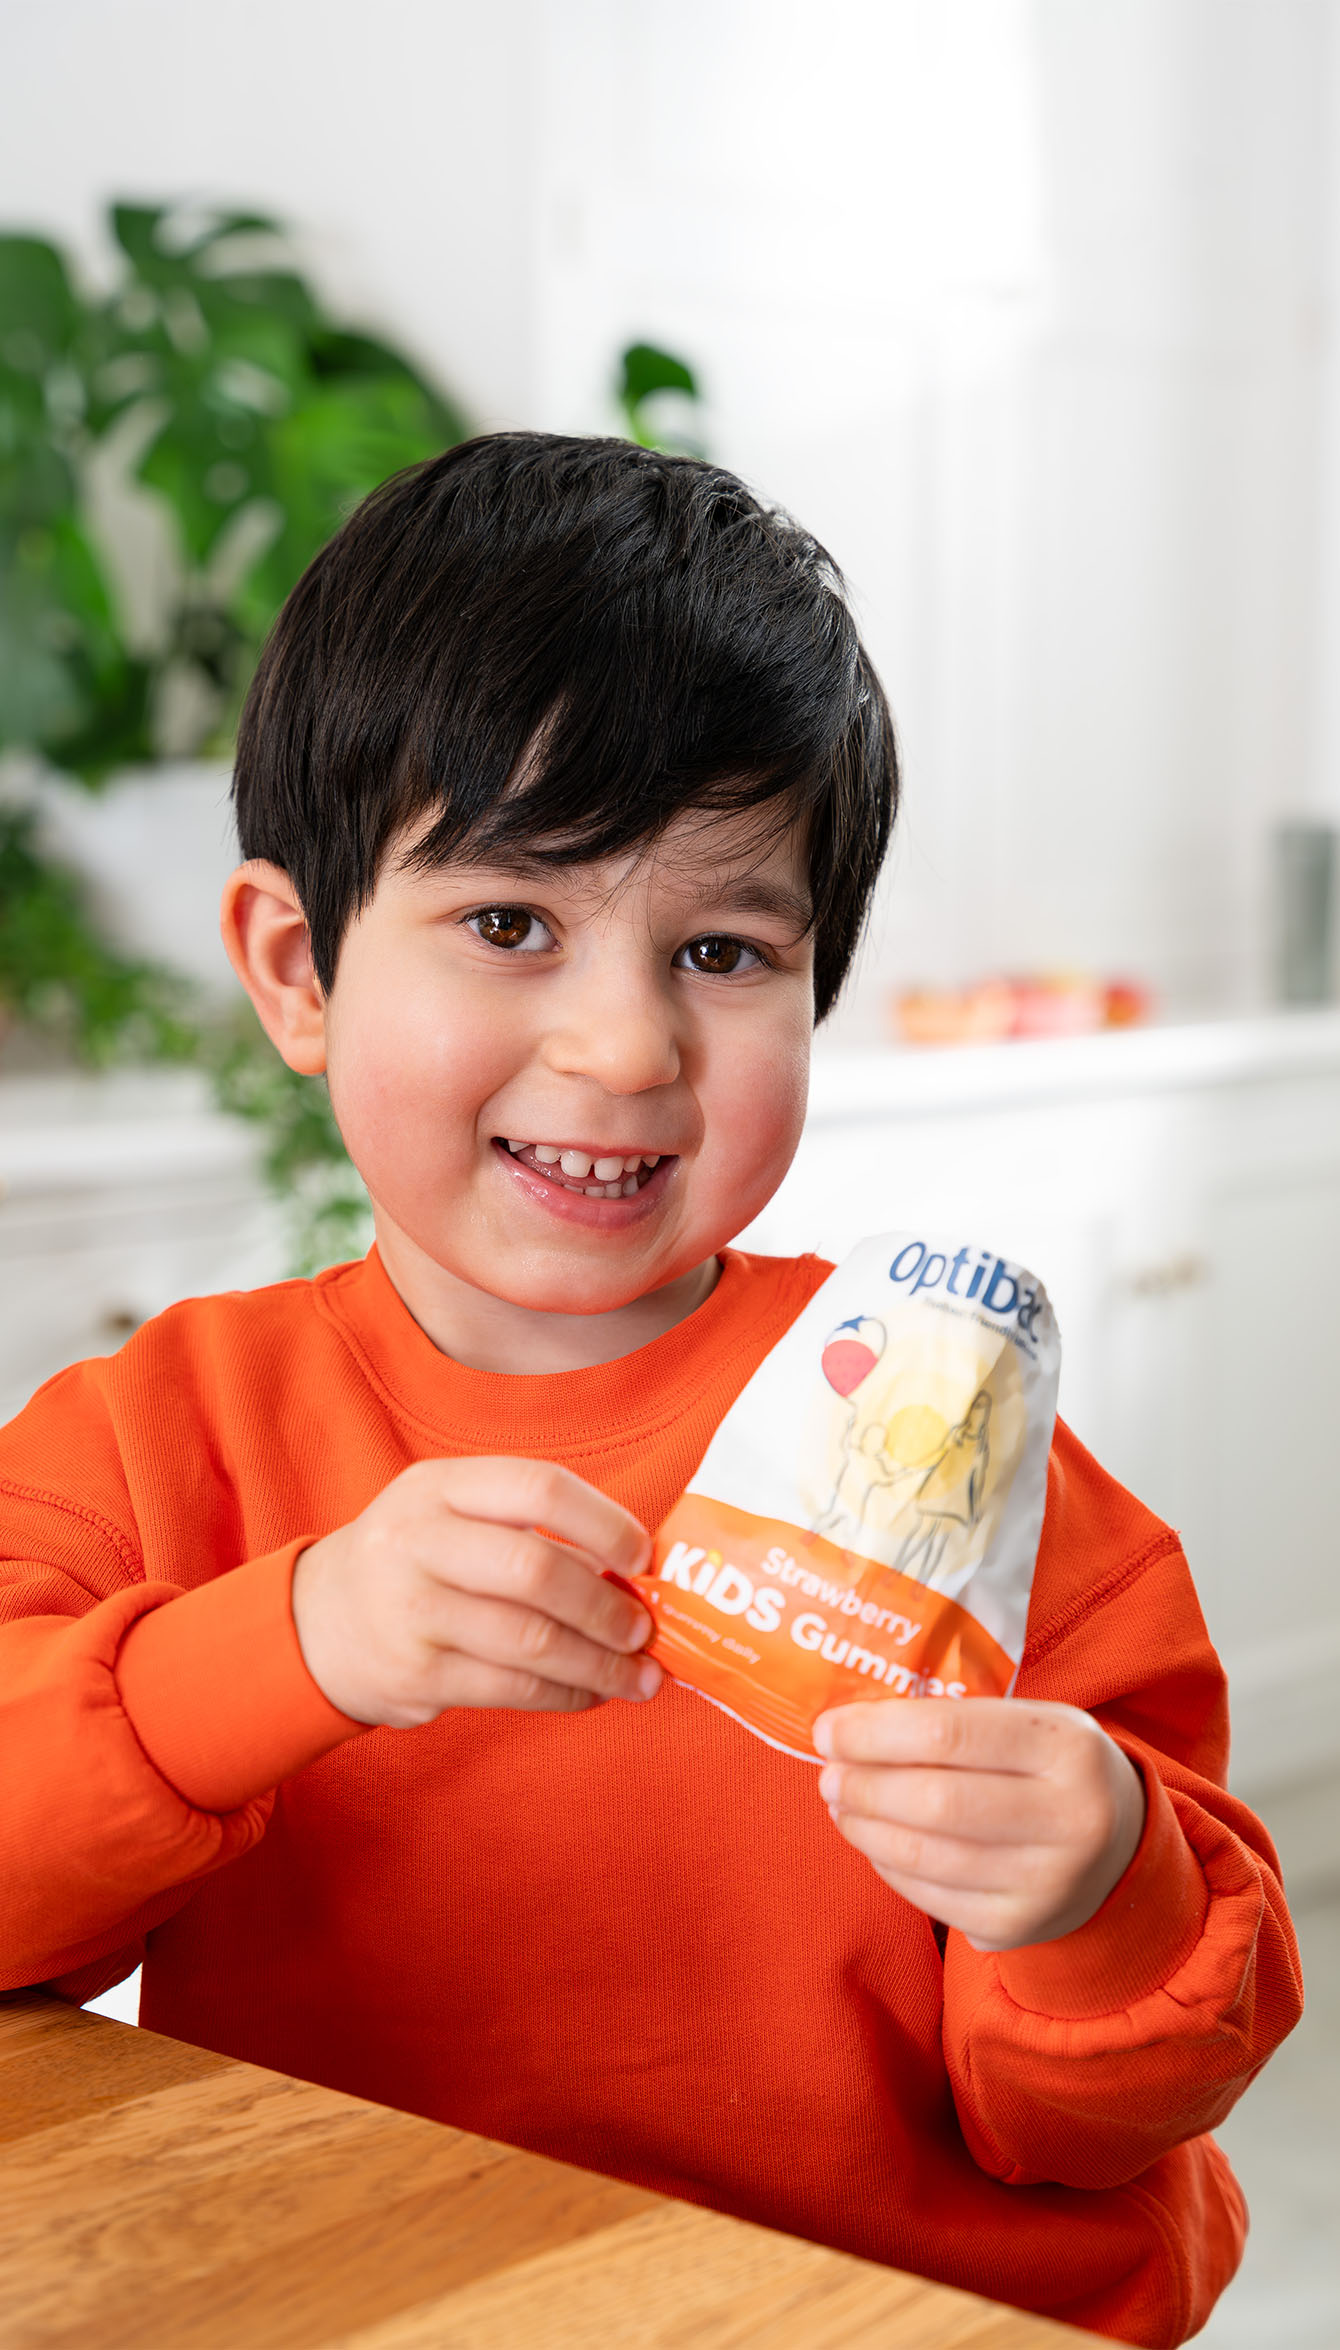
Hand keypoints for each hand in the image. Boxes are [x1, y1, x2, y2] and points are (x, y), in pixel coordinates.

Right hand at [292, 1457, 659, 1727]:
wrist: (315, 1622)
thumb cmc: (414, 1561)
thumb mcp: (450, 1514)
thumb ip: (526, 1527)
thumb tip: (634, 1573)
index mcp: (438, 1487)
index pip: (538, 1488)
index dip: (604, 1522)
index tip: (643, 1557)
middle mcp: (417, 1541)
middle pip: (536, 1569)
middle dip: (605, 1606)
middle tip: (643, 1629)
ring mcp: (412, 1611)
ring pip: (530, 1640)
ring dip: (599, 1663)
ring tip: (638, 1675)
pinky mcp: (415, 1675)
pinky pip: (512, 1687)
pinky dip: (566, 1693)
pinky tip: (592, 1692)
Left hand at [813, 1697, 1146, 1951]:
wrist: (1118, 1849)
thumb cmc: (1050, 1767)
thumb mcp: (1029, 1722)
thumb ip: (956, 1719)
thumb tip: (851, 1727)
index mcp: (1067, 1746)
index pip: (949, 1733)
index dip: (874, 1733)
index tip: (828, 1729)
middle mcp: (1069, 1818)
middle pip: (934, 1801)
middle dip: (864, 1785)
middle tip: (828, 1773)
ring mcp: (1047, 1882)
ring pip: (926, 1855)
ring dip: (865, 1826)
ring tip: (840, 1803)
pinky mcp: (1019, 1927)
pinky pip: (930, 1897)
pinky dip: (888, 1865)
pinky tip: (875, 1839)